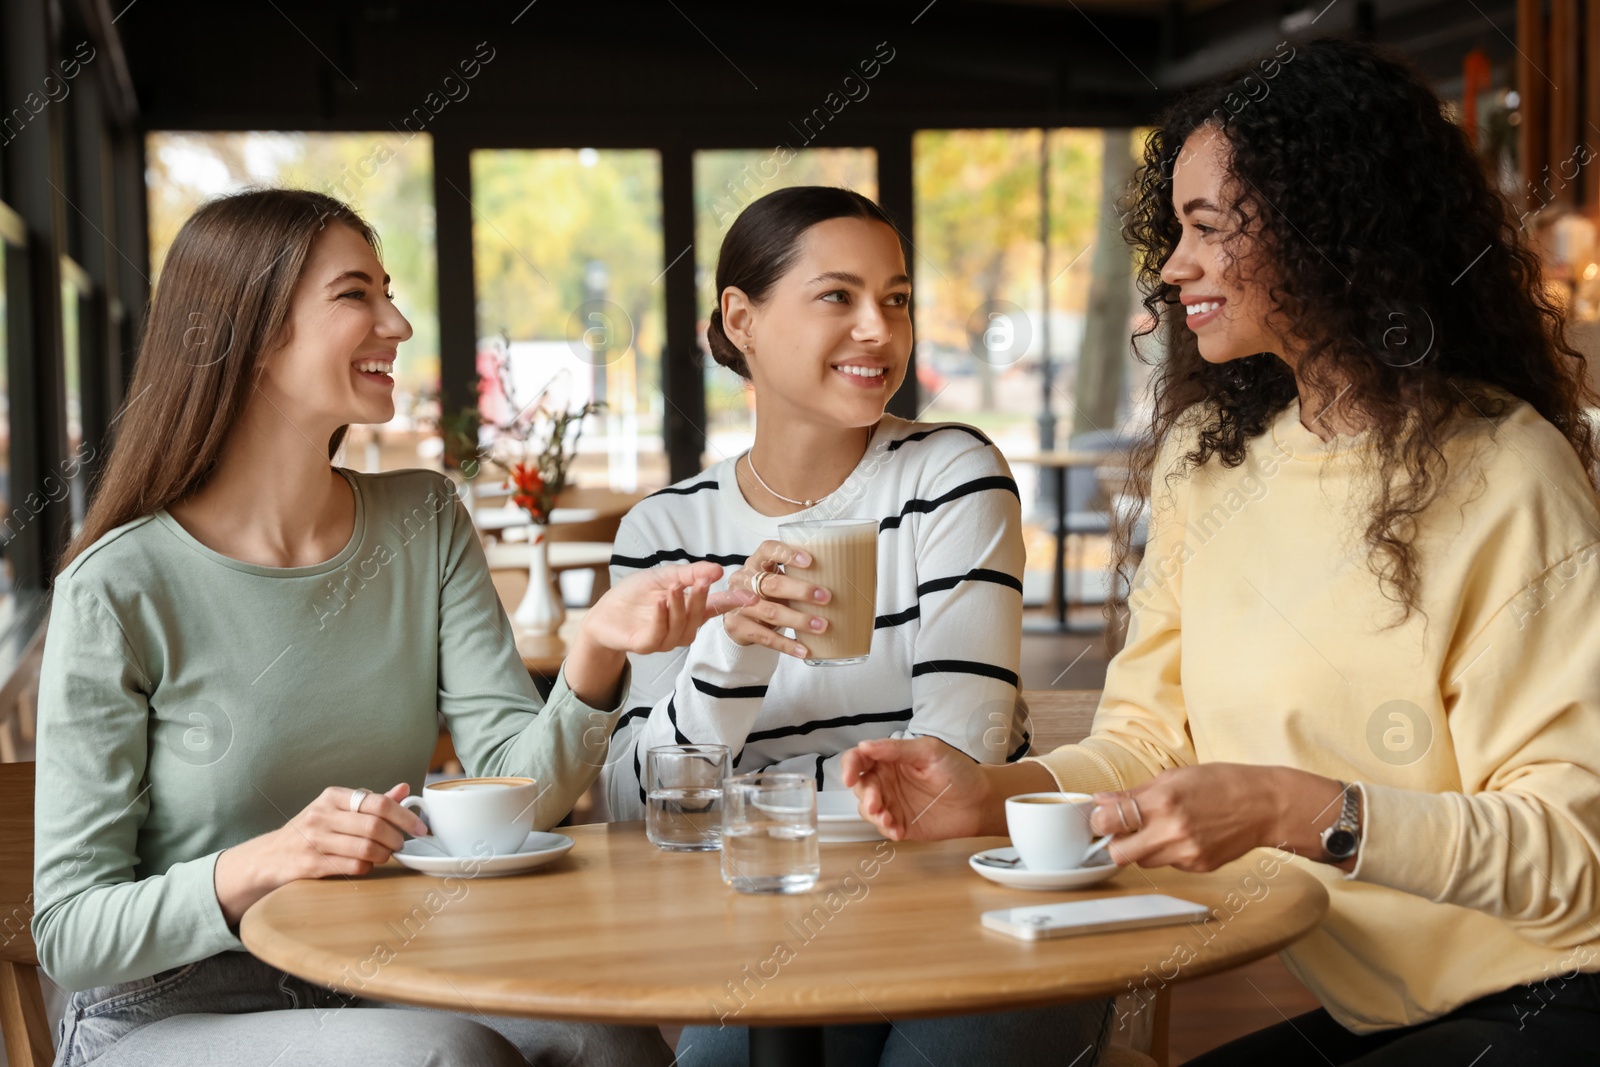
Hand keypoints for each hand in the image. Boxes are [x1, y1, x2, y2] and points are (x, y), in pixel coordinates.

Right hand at [215, 784, 427, 924]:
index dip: (405, 816)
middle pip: (375, 826)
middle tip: (402, 844)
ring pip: (366, 849)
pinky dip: (367, 868)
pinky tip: (366, 865)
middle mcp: (322, 815)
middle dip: (396, 838)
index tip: (421, 828)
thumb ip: (371, 801)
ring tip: (385, 855)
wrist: (269, 857)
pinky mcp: (311, 864)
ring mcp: (315, 840)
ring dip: (384, 855)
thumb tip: (404, 789)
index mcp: (332, 797)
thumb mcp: (337, 810)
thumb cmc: (311, 831)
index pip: (378, 803)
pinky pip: (353, 867)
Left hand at [581, 561, 755, 656]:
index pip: (715, 608)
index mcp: (688, 611)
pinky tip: (659, 603)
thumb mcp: (665, 576)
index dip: (732, 603)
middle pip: (698, 618)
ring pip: (681, 629)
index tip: (750, 597)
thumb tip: (717, 569)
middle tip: (700, 581)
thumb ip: (690, 574)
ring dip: (679, 607)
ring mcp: (664, 639)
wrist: (604, 612)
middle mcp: (680, 628)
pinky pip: (658, 636)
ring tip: (672, 588)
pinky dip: (661, 618)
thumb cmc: (635, 595)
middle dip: (700, 599)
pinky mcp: (645, 645)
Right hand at [722, 540, 832, 658]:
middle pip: (772, 584)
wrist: (739, 616)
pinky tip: (804, 649)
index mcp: (756, 562)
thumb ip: (799, 577)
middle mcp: (743, 580)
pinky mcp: (736, 627)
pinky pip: (764, 637)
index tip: (810, 561)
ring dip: (798, 620)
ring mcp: (736, 604)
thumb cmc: (768, 593)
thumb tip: (842, 582)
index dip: (787, 554)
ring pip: (770, 612)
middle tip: (826, 597)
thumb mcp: (778, 579)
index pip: (768, 549)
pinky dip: (786, 645)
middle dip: (801, 591)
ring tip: (821, 626)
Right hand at [844, 736, 1053, 840]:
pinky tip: (897, 830)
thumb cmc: (959, 771)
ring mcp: (893, 803)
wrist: (980, 801)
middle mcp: (888, 781)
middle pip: (860, 787)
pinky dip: (886, 830)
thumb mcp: (929, 751)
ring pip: (867, 809)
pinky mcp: (901, 824)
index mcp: (890, 759)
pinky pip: (883, 828)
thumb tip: (867, 745)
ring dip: (873, 815)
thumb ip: (897, 748)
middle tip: (876, 803)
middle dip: (865, 796)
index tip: (849, 777)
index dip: (849, 766)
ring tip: (888, 818)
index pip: (859, 759)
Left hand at [1087, 763, 1315, 871]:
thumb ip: (1134, 793)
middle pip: (1118, 855)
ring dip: (1142, 848)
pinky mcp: (1198, 867)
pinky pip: (1169, 864)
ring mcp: (1186, 853)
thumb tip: (1101, 801)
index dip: (1098, 820)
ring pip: (1143, 862)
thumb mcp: (1173, 777)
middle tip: (1121, 830)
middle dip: (1114, 844)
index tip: (1100, 817)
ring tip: (1160, 828)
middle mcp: (1172, 831)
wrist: (1264, 804)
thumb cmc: (1221, 783)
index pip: (1109, 821)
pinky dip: (1168, 852)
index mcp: (1162, 802)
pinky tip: (1185, 835)